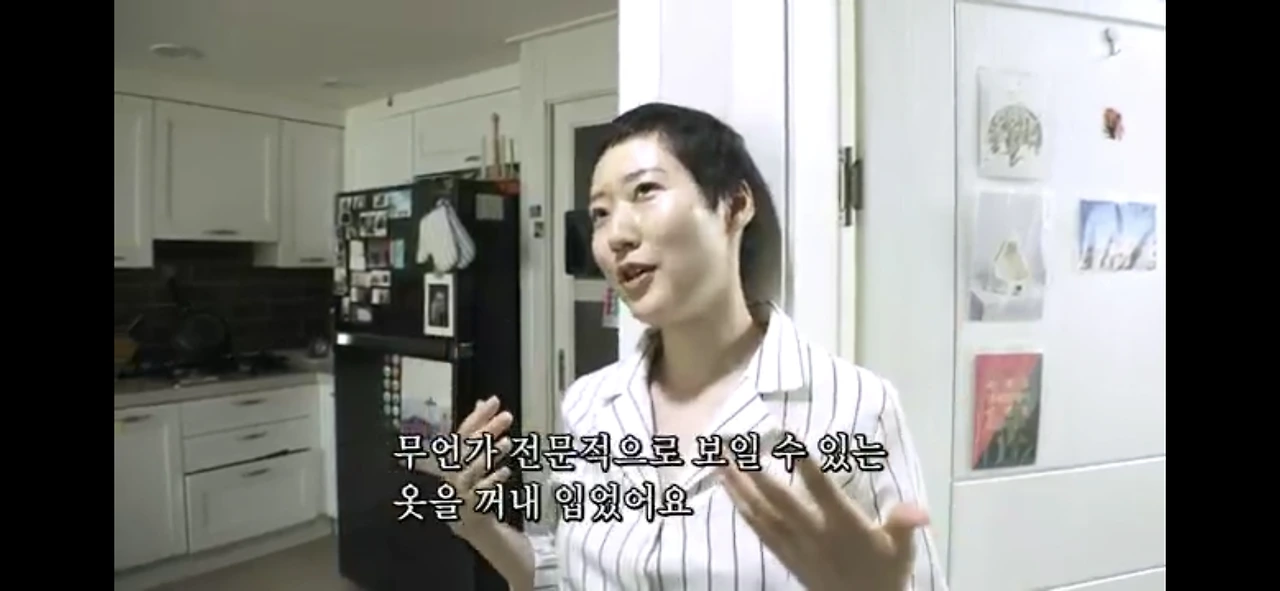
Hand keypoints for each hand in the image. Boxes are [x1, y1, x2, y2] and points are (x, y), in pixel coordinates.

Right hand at [432, 396, 514, 537]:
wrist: (467, 522)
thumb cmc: (471, 482)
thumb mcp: (473, 456)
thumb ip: (478, 431)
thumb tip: (484, 402)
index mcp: (452, 458)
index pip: (463, 432)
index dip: (478, 416)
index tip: (494, 401)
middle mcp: (452, 472)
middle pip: (468, 448)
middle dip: (487, 431)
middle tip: (507, 416)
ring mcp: (460, 490)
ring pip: (472, 470)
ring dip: (490, 455)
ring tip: (507, 442)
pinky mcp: (471, 506)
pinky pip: (480, 492)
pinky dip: (492, 481)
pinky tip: (505, 472)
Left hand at [719, 455, 928, 590]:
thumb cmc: (884, 573)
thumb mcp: (901, 549)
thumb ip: (904, 524)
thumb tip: (919, 511)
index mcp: (843, 526)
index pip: (821, 490)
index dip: (804, 463)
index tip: (786, 434)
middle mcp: (814, 534)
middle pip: (779, 499)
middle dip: (755, 471)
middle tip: (733, 444)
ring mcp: (795, 546)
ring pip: (761, 513)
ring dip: (739, 486)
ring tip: (719, 461)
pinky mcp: (785, 556)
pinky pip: (759, 531)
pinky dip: (742, 509)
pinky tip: (728, 491)